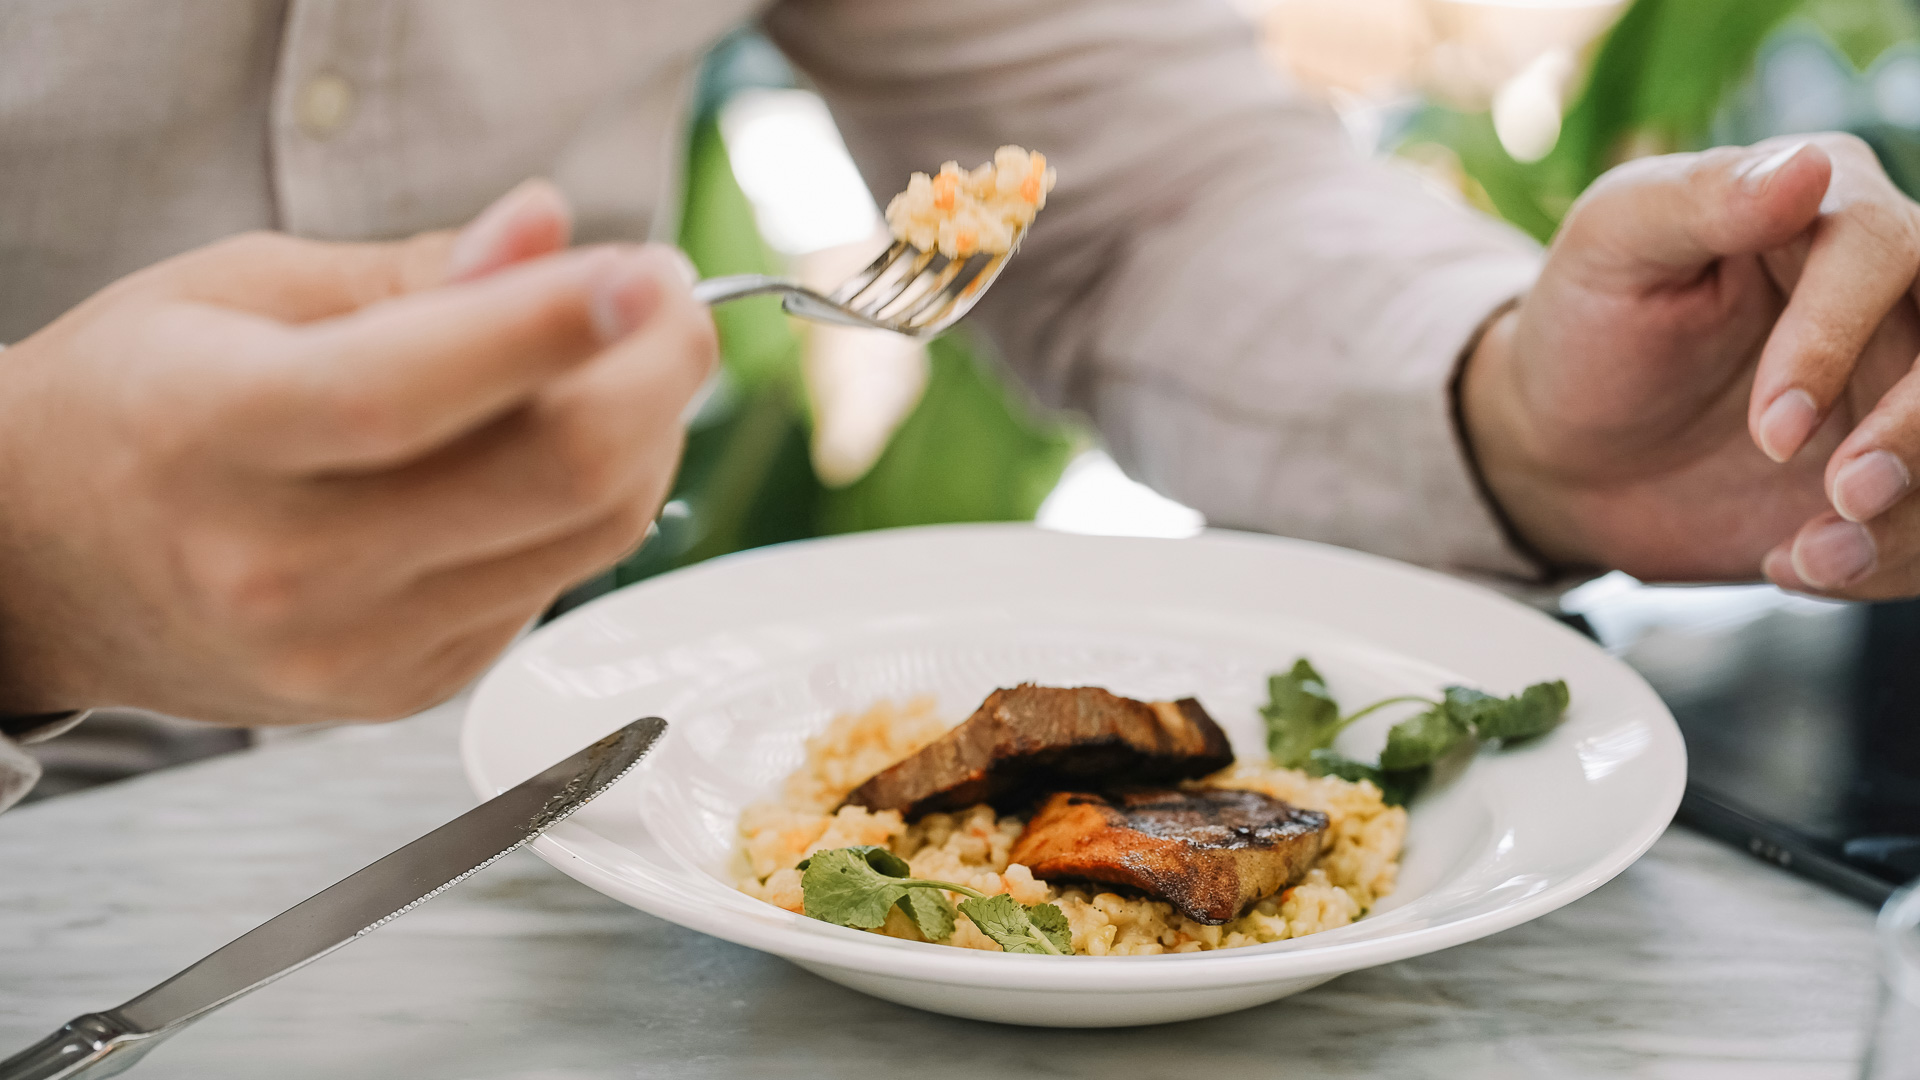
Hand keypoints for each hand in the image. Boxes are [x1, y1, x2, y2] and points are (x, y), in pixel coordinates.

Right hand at [0, 181, 715, 722]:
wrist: (53, 565)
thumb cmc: (139, 402)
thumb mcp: (239, 290)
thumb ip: (413, 271)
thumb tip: (550, 232)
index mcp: (215, 435)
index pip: (412, 389)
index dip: (554, 326)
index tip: (645, 270)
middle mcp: (286, 566)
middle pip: (552, 477)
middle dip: (658, 372)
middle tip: (669, 300)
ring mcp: (355, 648)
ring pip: (589, 533)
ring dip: (648, 431)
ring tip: (628, 357)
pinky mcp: (411, 687)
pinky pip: (558, 580)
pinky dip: (593, 501)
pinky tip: (560, 443)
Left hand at [1463, 134, 1919, 598]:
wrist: (1563, 444)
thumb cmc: (1587, 323)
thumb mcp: (1612, 244)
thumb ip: (1700, 199)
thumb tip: (1807, 165)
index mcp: (1832, 210)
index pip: (1887, 252)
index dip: (1837, 342)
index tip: (1771, 430)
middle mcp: (1896, 293)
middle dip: (1916, 433)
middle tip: (1845, 497)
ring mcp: (1903, 387)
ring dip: (1910, 518)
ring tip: (1811, 556)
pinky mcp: (1897, 471)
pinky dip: (1884, 562)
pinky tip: (1799, 564)